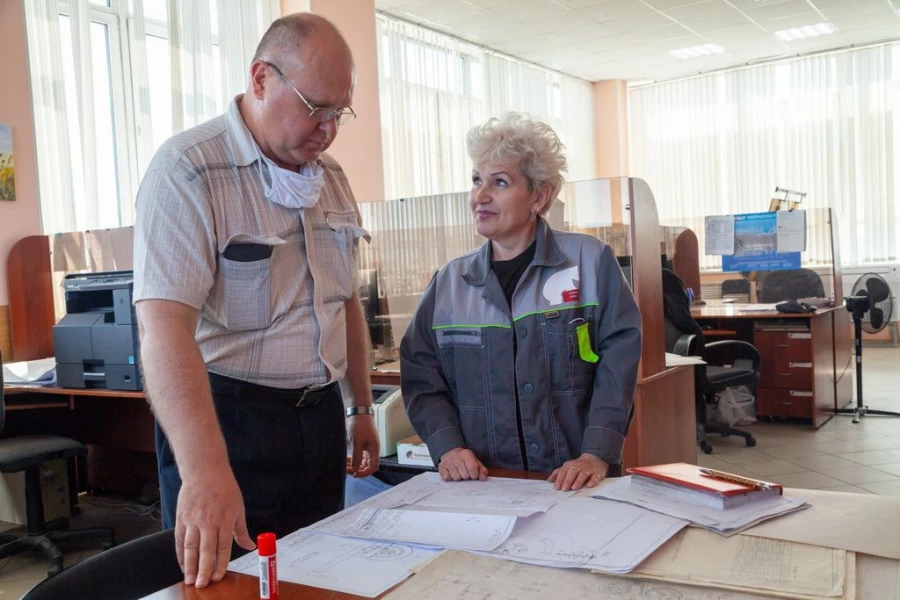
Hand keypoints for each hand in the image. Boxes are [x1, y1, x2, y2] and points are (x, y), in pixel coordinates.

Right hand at [174, 467, 255, 587]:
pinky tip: (182, 564)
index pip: (223, 548)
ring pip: (190, 547)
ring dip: (189, 566)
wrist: (204, 471)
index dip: (220, 564)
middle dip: (204, 570)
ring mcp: (193, 520)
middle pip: (206, 550)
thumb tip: (250, 546)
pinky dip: (180, 554)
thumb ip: (241, 531)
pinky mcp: (181, 518)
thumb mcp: (238, 508)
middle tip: (202, 585)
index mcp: (224, 519)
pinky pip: (179, 540)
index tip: (218, 577)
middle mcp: (208, 521)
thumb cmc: (225, 488)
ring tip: (189, 580)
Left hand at [347, 414, 379, 476]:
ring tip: (345, 464)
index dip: (364, 473)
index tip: (354, 474)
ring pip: (362, 461)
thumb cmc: (360, 425)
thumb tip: (356, 470)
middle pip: (367, 466)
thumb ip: (357, 457)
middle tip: (347, 469)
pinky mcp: (362, 445)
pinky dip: (353, 459)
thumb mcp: (357, 443)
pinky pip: (359, 456)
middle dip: (357, 469)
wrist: (358, 413)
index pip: (373, 467)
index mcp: (374, 450)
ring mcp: (367, 448)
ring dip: (354, 464)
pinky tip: (346, 459)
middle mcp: (372, 450)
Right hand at [439, 448, 487, 481]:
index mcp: (466, 453)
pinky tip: (452, 473)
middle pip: (465, 475)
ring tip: (459, 472)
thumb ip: (482, 469)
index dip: (475, 475)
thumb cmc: (465, 460)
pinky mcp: (441, 467)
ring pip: (456, 478)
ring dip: (459, 478)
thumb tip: (483, 478)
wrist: (451, 453)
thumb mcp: (475, 461)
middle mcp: (456, 456)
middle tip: (465, 473)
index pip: (472, 468)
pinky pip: (447, 478)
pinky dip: (450, 478)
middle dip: (467, 477)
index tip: (474, 475)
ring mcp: (447, 462)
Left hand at [548, 453, 608, 490]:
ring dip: (578, 481)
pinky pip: (595, 477)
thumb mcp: (567, 467)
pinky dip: (593, 481)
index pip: (564, 471)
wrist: (594, 459)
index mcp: (570, 465)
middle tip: (564, 489)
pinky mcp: (598, 473)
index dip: (560, 479)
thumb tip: (549, 480)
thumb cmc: (578, 466)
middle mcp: (579, 466)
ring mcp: (589, 469)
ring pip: (583, 474)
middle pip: (572, 472)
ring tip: (574, 488)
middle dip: (568, 480)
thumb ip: (558, 473)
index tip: (557, 487)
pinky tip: (589, 485)